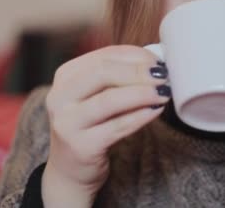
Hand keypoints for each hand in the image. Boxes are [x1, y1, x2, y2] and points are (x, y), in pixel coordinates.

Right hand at [42, 45, 170, 207]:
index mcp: (66, 76)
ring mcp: (68, 122)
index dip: (135, 55)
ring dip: (142, 93)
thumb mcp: (95, 96)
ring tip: (164, 93)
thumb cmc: (91, 125)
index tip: (158, 61)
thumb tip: (156, 65)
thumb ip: (118, 78)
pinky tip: (156, 110)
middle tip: (164, 76)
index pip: (104, 56)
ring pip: (109, 100)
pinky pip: (117, 127)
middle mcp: (60, 96)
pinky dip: (140, 116)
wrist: (70, 169)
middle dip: (138, 72)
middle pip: (103, 73)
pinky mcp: (81, 146)